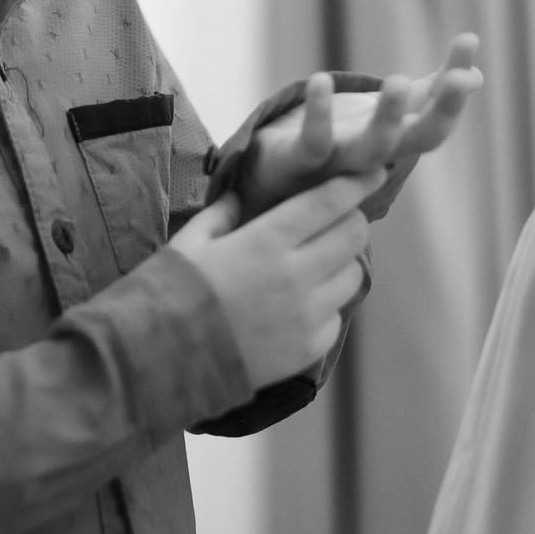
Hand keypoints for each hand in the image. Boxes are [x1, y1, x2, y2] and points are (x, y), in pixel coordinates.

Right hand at [170, 171, 378, 386]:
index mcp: (267, 241)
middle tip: (338, 219)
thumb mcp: (190, 241)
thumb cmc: (171, 294)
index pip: (328, 202)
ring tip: (319, 263)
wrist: (161, 362)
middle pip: (353, 235)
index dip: (357, 183)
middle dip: (352, 220)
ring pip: (353, 276)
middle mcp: (296, 276)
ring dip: (342, 263)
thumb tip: (243, 195)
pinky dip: (327, 305)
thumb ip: (223, 213)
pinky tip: (302, 304)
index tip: (373, 171)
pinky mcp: (308, 349)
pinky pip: (336, 316)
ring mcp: (306, 316)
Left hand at [243, 34, 483, 216]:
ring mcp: (338, 164)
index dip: (454, 87)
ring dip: (388, 118)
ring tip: (401, 82)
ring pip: (370, 148)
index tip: (469, 39)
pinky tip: (323, 79)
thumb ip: (427, 96)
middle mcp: (374, 160)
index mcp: (396, 145)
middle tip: (458, 78)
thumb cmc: (339, 143)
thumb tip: (475, 77)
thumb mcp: (385, 115)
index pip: (435, 124)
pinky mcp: (299, 161)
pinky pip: (312, 142)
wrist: (277, 179)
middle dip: (439, 111)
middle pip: (414, 140)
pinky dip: (318, 114)